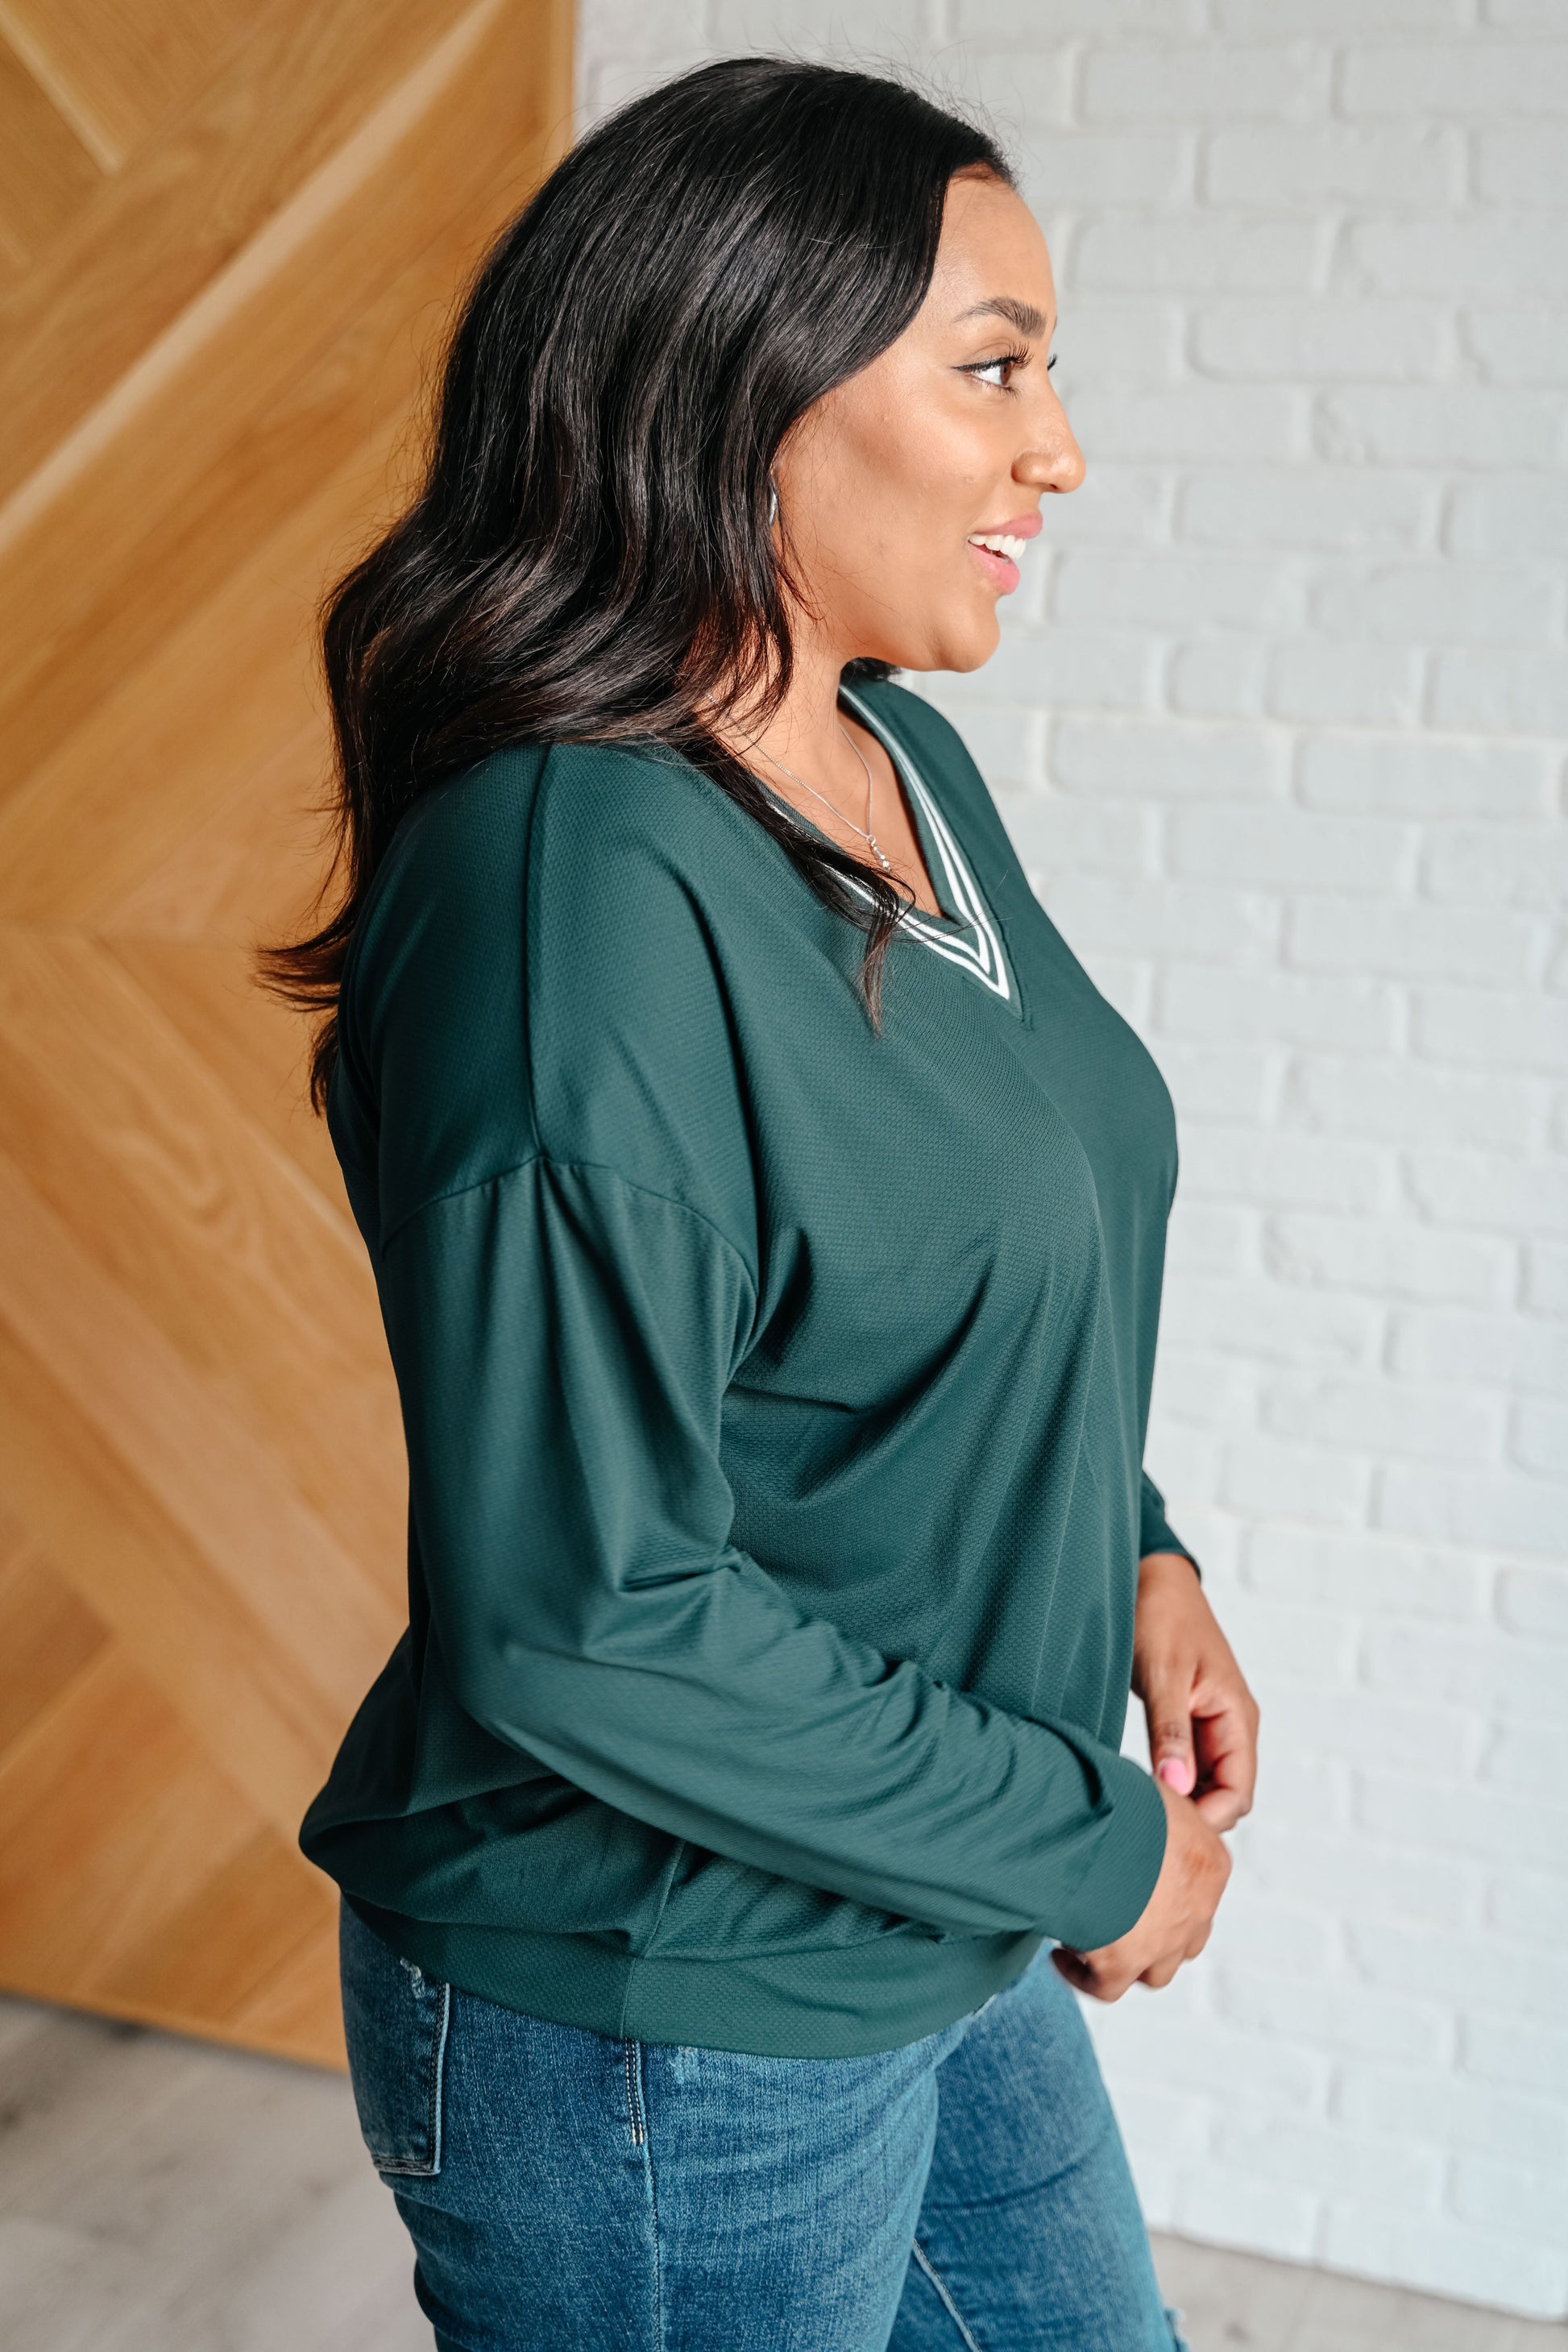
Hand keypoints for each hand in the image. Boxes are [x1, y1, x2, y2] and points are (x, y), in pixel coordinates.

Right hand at [1051, 1776, 1230, 1999]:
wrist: (1099, 1824)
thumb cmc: (1126, 1796)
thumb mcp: (1157, 1791)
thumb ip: (1163, 1808)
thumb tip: (1149, 1798)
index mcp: (1210, 1863)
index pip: (1200, 1883)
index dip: (1167, 1881)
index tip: (1135, 1874)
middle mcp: (1196, 1909)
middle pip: (1184, 1935)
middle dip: (1156, 1928)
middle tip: (1119, 1911)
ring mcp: (1162, 1943)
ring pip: (1155, 1970)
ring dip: (1129, 1960)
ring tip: (1094, 1938)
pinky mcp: (1123, 1965)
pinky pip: (1106, 1987)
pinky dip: (1084, 1977)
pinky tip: (1062, 1956)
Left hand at [1133, 1550, 1258, 1834]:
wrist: (1151, 1578)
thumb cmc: (1161, 1617)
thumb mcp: (1164, 1674)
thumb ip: (1171, 1732)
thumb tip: (1176, 1790)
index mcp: (1238, 1717)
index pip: (1238, 1795)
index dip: (1205, 1819)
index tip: (1161, 1825)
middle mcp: (1232, 1727)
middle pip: (1224, 1797)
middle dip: (1192, 1816)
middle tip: (1143, 1821)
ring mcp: (1211, 1726)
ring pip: (1204, 1785)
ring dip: (1178, 1799)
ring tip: (1137, 1804)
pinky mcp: (1189, 1721)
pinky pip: (1187, 1766)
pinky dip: (1168, 1780)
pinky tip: (1136, 1782)